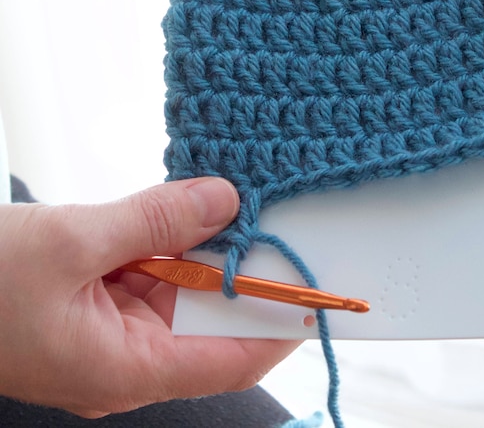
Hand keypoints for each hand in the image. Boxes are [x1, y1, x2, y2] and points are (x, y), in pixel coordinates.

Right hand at [0, 178, 298, 416]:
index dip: (284, 324)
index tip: (325, 288)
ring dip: (208, 245)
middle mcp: (129, 357)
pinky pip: (154, 270)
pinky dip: (173, 239)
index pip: (233, 359)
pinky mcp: (100, 299)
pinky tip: (194, 206)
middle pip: (214, 316)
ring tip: (245, 199)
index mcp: (126, 368)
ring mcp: (114, 328)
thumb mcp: (73, 243)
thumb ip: (155, 220)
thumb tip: (226, 199)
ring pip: (185, 286)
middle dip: (247, 268)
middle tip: (284, 216)